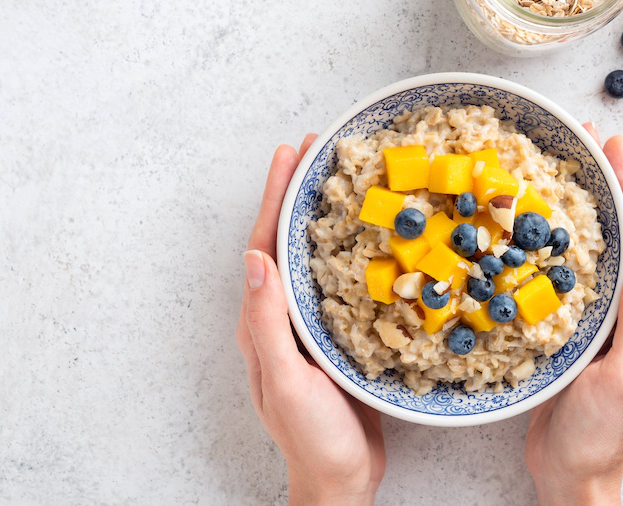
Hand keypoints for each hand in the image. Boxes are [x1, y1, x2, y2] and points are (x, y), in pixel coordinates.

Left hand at [236, 136, 385, 505]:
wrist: (340, 480)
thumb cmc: (313, 438)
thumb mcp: (287, 379)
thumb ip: (268, 322)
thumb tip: (254, 257)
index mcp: (262, 321)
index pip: (264, 246)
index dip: (275, 198)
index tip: (289, 154)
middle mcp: (279, 316)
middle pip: (284, 241)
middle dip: (295, 194)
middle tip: (317, 150)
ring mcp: (306, 326)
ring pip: (310, 256)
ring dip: (319, 215)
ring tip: (339, 180)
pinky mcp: (333, 337)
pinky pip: (337, 280)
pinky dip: (347, 248)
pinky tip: (368, 237)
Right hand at [524, 125, 622, 505]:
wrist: (571, 472)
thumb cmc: (601, 432)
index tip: (610, 145)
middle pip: (614, 232)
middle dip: (602, 184)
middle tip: (581, 142)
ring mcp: (593, 318)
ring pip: (585, 248)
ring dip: (572, 206)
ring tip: (552, 170)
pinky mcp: (564, 329)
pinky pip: (556, 274)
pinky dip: (543, 242)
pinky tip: (523, 228)